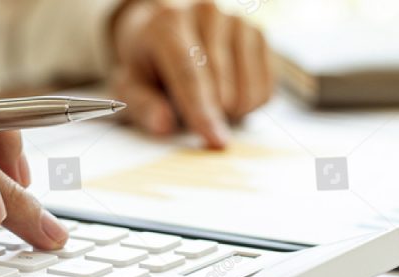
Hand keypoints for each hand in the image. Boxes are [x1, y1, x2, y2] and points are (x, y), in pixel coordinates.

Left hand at [110, 0, 272, 148]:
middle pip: (222, 84)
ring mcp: (237, 21)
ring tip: (209, 101)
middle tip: (192, 114)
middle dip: (212, 114)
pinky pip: (267, 88)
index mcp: (168, 23)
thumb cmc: (149, 62)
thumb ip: (143, 106)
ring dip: (232, 111)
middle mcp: (207, 14)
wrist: (167, 30)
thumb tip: (163, 124)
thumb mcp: (131, 85)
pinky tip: (230, 93)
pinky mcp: (259, 34)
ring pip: (248, 88)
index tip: (215, 141)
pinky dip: (250, 103)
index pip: (189, 74)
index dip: (202, 111)